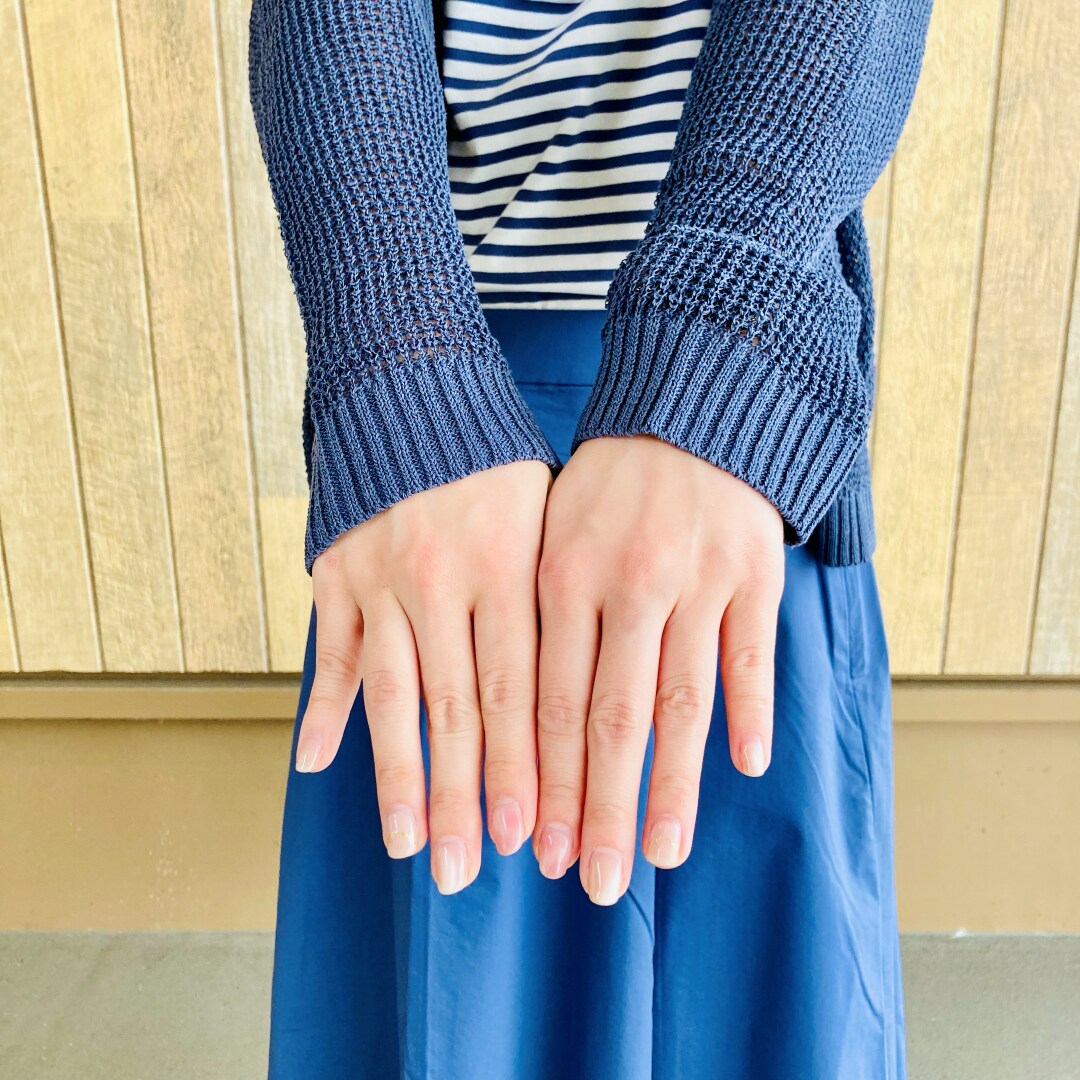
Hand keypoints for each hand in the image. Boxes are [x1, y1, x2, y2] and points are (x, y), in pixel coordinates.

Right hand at [297, 460, 552, 894]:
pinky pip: (333, 651)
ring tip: (407, 845)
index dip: (525, 767)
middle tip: (469, 871)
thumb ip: (556, 597)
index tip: (533, 837)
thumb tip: (593, 689)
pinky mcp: (336, 571)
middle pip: (456, 710)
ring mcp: (382, 578)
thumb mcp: (546, 512)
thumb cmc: (498, 461)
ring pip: (393, 698)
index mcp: (508, 564)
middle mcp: (442, 579)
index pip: (521, 689)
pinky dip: (324, 707)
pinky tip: (314, 765)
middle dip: (464, 797)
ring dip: (399, 778)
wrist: (415, 387)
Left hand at [531, 435, 784, 903]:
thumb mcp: (550, 533)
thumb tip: (521, 723)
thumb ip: (539, 621)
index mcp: (562, 576)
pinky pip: (753, 653)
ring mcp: (697, 579)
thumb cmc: (606, 486)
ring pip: (684, 701)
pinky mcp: (754, 572)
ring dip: (673, 785)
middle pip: (614, 718)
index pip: (552, 701)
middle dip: (600, 808)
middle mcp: (628, 583)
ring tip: (661, 853)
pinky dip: (750, 711)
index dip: (546, 781)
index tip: (538, 850)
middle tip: (594, 884)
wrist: (687, 410)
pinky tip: (745, 768)